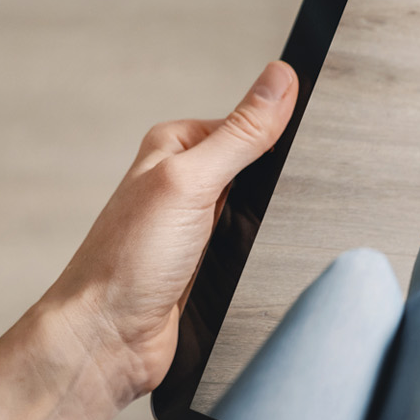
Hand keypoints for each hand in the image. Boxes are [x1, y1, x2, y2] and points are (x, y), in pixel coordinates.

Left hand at [0, 61, 297, 419]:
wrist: (107, 342)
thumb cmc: (127, 264)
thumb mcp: (191, 182)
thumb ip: (241, 133)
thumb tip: (280, 78)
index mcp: (174, 147)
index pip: (245, 120)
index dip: (279, 129)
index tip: (312, 135)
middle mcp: (183, 183)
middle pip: (257, 167)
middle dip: (278, 183)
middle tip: (288, 198)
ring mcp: (196, 227)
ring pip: (260, 211)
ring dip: (271, 224)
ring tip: (268, 237)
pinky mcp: (208, 267)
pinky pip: (254, 250)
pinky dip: (264, 255)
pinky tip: (266, 264)